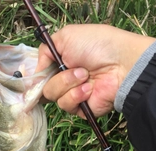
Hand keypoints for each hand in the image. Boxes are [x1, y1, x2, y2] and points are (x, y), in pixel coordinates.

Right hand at [36, 24, 155, 117]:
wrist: (121, 64)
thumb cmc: (96, 45)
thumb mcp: (65, 36)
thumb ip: (45, 51)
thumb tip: (36, 71)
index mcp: (61, 63)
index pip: (40, 75)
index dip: (36, 77)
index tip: (35, 77)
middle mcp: (65, 80)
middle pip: (44, 87)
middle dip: (57, 78)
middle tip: (74, 69)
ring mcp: (73, 95)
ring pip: (53, 97)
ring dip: (67, 84)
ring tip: (86, 76)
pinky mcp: (81, 109)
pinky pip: (66, 105)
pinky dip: (76, 95)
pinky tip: (89, 88)